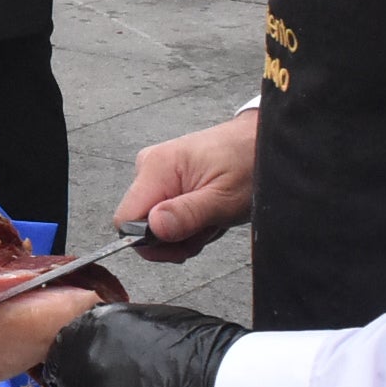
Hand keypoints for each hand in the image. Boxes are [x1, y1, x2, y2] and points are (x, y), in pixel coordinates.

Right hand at [115, 112, 258, 258]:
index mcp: (157, 167)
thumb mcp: (223, 198)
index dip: (150, 241)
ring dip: (186, 232)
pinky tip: (207, 212)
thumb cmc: (248, 162)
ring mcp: (156, 175)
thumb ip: (187, 214)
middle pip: (140, 226)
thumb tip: (153, 228)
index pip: (125, 220)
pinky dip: (188, 223)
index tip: (181, 242)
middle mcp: (149, 168)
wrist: (261, 144)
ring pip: (155, 226)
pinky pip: (165, 216)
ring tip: (211, 216)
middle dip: (175, 238)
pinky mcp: (166, 182)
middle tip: (206, 227)